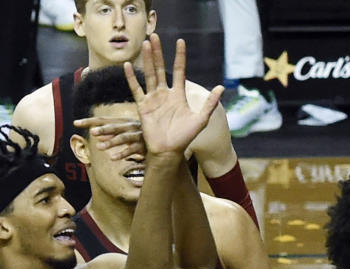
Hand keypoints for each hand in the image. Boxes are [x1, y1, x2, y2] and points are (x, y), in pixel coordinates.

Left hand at [74, 117, 144, 159]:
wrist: (165, 142)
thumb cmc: (142, 137)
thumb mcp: (126, 133)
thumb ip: (111, 133)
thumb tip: (94, 133)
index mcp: (123, 122)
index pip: (103, 120)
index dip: (89, 121)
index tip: (75, 123)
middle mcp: (130, 126)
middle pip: (114, 126)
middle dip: (102, 129)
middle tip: (91, 132)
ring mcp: (138, 135)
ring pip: (123, 138)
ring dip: (111, 142)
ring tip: (99, 147)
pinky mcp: (144, 146)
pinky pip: (132, 150)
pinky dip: (123, 154)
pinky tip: (114, 158)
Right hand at [124, 34, 223, 156]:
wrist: (169, 151)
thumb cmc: (185, 137)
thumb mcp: (201, 119)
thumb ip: (210, 103)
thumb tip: (221, 87)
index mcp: (179, 95)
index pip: (179, 71)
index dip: (180, 56)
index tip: (180, 41)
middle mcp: (165, 94)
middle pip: (160, 68)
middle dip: (158, 52)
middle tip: (155, 36)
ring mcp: (153, 99)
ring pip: (149, 75)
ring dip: (147, 60)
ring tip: (145, 44)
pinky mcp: (143, 106)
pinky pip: (136, 90)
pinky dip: (132, 78)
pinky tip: (128, 66)